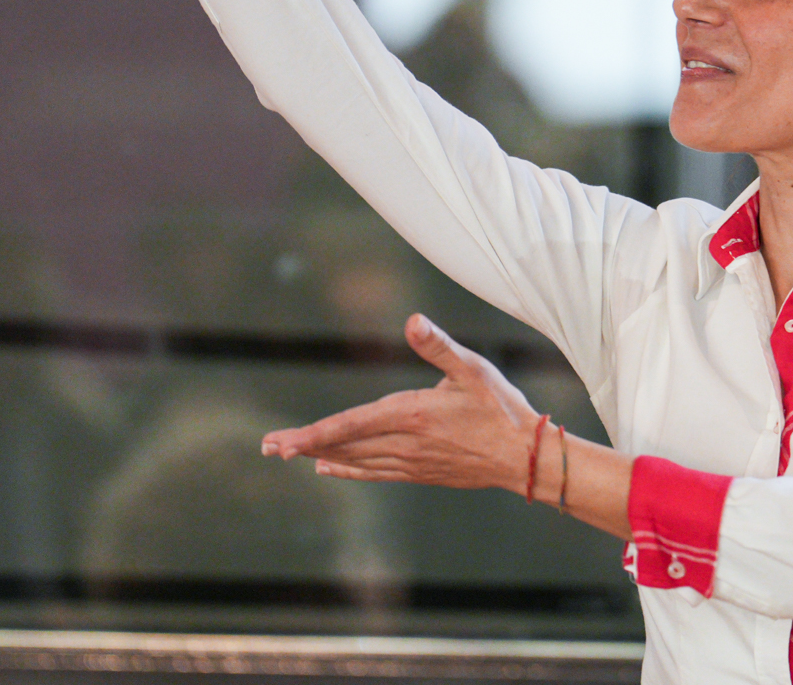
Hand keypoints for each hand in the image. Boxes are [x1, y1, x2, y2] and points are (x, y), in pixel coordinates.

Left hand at [261, 314, 539, 489]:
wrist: (524, 458)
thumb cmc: (501, 407)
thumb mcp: (473, 369)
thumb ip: (439, 345)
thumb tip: (413, 319)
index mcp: (412, 414)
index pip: (351, 425)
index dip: (314, 433)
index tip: (283, 442)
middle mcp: (405, 443)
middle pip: (344, 445)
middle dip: (304, 446)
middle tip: (268, 447)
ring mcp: (411, 462)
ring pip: (355, 460)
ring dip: (319, 456)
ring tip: (288, 454)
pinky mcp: (420, 473)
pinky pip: (374, 472)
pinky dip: (348, 470)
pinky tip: (329, 468)